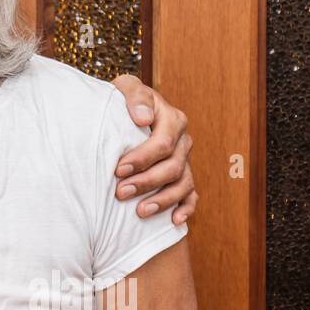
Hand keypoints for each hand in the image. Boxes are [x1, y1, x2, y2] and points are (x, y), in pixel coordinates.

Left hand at [110, 74, 196, 225]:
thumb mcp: (126, 88)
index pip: (163, 143)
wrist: (125, 112)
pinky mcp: (183, 176)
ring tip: (139, 212)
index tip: (119, 169)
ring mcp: (185, 160)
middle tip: (121, 193)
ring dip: (162, 200)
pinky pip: (191, 196)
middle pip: (172, 167)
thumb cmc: (123, 100)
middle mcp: (183, 141)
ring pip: (183, 184)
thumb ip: (135, 97)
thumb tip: (143, 118)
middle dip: (147, 182)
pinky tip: (174, 221)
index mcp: (172, 119)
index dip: (142, 158)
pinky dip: (185, 209)